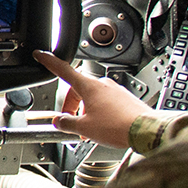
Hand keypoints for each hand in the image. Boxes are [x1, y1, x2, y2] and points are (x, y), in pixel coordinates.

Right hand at [33, 50, 148, 149]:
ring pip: (93, 97)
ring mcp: (116, 91)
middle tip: (71, 122)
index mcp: (89, 87)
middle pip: (78, 90)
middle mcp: (103, 85)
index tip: (41, 55)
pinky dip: (100, 112)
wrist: (146, 131)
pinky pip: (107, 102)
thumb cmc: (118, 127)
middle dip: (72, 105)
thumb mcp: (84, 128)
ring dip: (87, 111)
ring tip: (89, 129)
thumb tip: (59, 121)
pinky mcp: (126, 99)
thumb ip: (67, 123)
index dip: (49, 62)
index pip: (63, 70)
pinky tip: (103, 127)